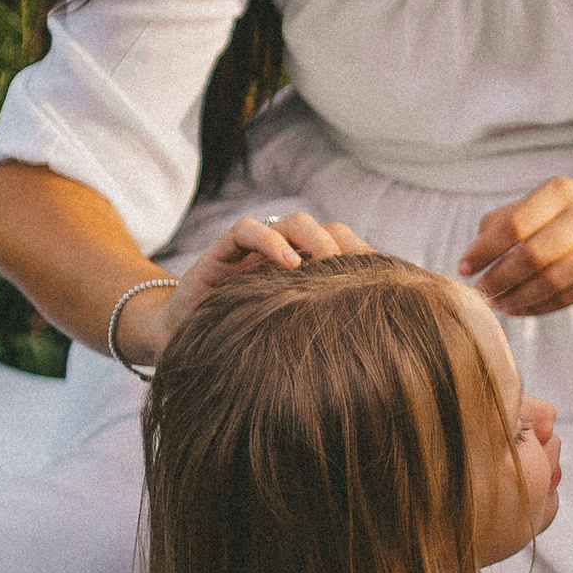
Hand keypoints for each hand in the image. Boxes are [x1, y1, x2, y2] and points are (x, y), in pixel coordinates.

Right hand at [148, 209, 374, 358]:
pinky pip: (246, 231)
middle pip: (329, 232)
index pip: (348, 252)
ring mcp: (255, 252)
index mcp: (310, 276)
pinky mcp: (222, 252)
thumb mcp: (290, 339)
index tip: (392, 280)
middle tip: (364, 272)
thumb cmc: (242, 347)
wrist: (180, 343)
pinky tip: (288, 263)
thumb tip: (385, 349)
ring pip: (294, 223)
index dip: (369, 259)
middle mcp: (286, 258)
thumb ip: (325, 330)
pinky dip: (269, 240)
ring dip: (316, 239)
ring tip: (329, 263)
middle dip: (350, 246)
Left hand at [464, 175, 572, 317]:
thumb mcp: (543, 200)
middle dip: (499, 279)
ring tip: (497, 303)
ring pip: (552, 282)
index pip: (514, 224)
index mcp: (561, 192)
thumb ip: (505, 221)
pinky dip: (539, 307)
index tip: (464, 267)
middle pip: (532, 256)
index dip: (484, 250)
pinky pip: (569, 298)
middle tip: (480, 291)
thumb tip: (474, 257)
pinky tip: (519, 308)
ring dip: (517, 298)